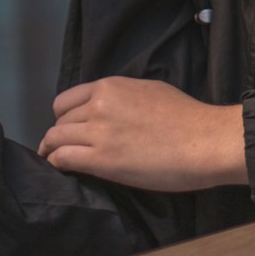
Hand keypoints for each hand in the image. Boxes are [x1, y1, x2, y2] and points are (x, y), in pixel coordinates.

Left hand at [37, 76, 246, 190]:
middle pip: (59, 121)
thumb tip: (108, 108)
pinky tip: (65, 169)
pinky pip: (63, 158)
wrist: (202, 140)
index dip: (64, 116)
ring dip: (53, 151)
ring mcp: (99, 132)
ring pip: (55, 139)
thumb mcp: (149, 90)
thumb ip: (122, 96)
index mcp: (111, 86)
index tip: (69, 128)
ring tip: (57, 161)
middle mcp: (100, 104)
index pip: (66, 100)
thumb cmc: (185, 116)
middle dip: (60, 135)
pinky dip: (58, 164)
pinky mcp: (101, 160)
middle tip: (65, 149)